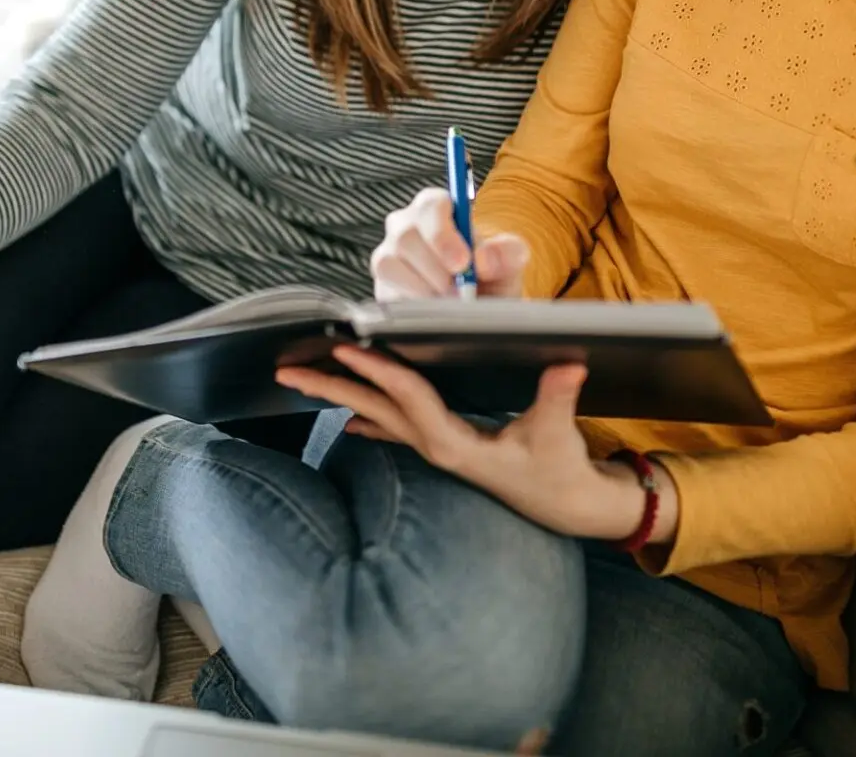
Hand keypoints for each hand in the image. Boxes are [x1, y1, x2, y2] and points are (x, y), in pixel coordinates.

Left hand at [276, 346, 649, 539]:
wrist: (569, 508)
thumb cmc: (561, 471)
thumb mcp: (558, 435)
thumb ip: (558, 398)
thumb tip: (570, 363)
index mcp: (456, 445)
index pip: (408, 399)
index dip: (378, 370)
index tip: (345, 346)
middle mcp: (437, 448)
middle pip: (374, 410)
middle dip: (331, 387)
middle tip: (286, 370)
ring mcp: (436, 450)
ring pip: (377, 417)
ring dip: (342, 396)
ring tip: (304, 380)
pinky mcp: (444, 449)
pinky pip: (395, 430)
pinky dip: (369, 418)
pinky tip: (348, 420)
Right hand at [372, 187, 530, 299]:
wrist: (478, 303)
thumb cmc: (490, 274)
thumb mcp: (509, 262)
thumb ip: (507, 253)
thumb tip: (485, 259)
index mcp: (436, 208)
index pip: (430, 206)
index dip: (443, 235)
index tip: (463, 264)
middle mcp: (406, 226)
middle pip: (406, 237)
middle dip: (437, 270)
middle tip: (461, 292)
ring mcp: (388, 255)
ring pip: (390, 265)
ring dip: (425, 289)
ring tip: (451, 301)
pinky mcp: (381, 285)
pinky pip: (386, 293)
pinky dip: (414, 306)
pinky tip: (434, 310)